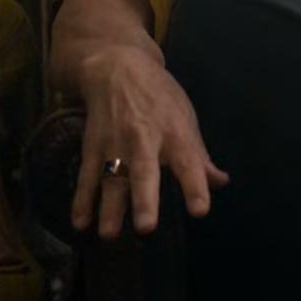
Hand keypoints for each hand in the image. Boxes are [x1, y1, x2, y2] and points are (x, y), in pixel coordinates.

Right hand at [70, 47, 229, 239]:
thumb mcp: (185, 117)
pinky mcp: (93, 146)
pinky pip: (87, 175)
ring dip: (109, 207)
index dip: (195, 186)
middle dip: (144, 199)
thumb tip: (220, 183)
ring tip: (109, 234)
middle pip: (144, 171)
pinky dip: (81, 199)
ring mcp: (115, 143)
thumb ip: (200, 156)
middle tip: (146, 228)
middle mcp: (145, 139)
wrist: (115, 66)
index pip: (189, 162)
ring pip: (112, 178)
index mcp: (175, 133)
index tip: (200, 210)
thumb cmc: (158, 96)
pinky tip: (80, 221)